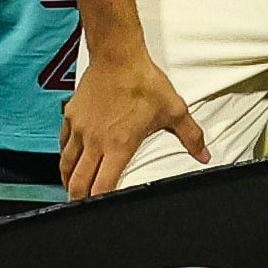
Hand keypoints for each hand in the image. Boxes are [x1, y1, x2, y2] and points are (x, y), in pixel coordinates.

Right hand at [59, 51, 203, 197]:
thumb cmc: (144, 82)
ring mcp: (80, 130)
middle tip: (83, 208)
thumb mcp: (174, 110)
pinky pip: (62, 145)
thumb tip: (204, 155)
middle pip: (78, 183)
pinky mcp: (70, 118)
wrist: (118, 56)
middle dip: (79, 199)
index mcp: (119, 145)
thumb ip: (191, 136)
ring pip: (66, 166)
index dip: (100, 202)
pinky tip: (69, 162)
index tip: (102, 211)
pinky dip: (65, 158)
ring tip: (74, 191)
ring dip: (69, 181)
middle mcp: (95, 142)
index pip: (102, 186)